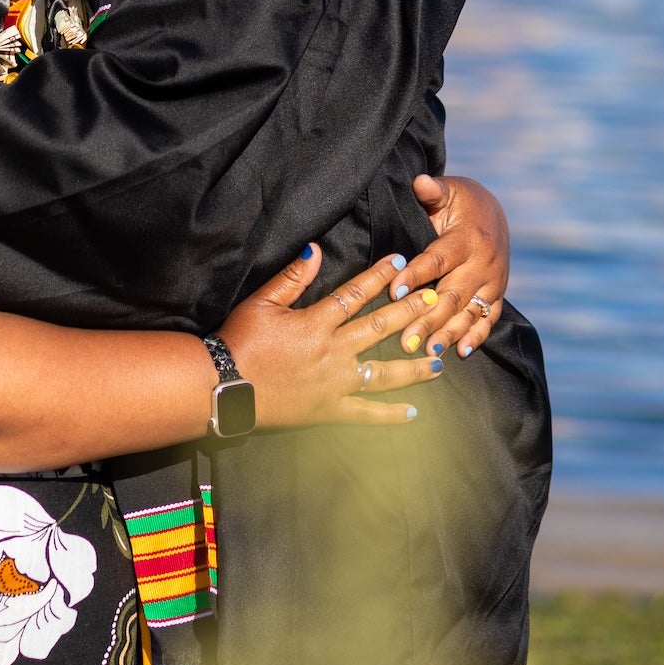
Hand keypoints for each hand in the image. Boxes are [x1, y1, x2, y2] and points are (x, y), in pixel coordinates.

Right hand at [217, 248, 444, 427]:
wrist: (225, 386)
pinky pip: (365, 413)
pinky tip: (413, 413)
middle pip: (380, 329)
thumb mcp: (260, 303)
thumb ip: (291, 277)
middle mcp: (334, 352)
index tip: (402, 263)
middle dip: (410, 313)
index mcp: (317, 323)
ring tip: (439, 362)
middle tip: (437, 302)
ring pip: (383, 373)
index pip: (355, 294)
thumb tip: (315, 250)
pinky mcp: (329, 410)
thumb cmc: (239, 341)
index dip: (379, 276)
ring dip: (413, 367)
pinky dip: (389, 414)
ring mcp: (335, 383)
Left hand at [396, 174, 509, 359]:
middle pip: (453, 294)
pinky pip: (488, 318)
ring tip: (429, 353)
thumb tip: (419, 181)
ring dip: (449, 333)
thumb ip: (432, 190)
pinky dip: (476, 336)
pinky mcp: (497, 294)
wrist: (494, 212)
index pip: (437, 259)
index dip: (416, 275)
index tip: (394, 291)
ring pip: (469, 312)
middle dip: (429, 318)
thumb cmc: (460, 202)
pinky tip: (460, 352)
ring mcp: (493, 281)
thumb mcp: (449, 191)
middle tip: (406, 340)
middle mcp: (483, 263)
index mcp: (467, 238)